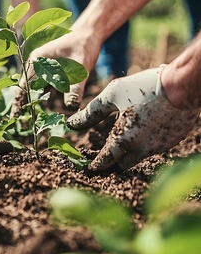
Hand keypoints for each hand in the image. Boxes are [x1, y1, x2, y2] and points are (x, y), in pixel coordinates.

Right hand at [11, 28, 99, 115]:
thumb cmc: (84, 45)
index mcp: (37, 60)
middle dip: (22, 104)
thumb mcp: (81, 66)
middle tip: (20, 122)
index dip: (19, 101)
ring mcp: (41, 66)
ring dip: (30, 100)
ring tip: (27, 118)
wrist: (89, 33)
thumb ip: (76, 87)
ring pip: (32, 87)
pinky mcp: (49, 70)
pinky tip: (42, 108)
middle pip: (25, 87)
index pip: (23, 85)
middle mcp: (36, 63)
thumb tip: (72, 107)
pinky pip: (42, 85)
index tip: (17, 116)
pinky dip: (40, 96)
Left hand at [67, 67, 199, 170]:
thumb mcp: (113, 94)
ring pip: (139, 157)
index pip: (105, 161)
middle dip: (113, 162)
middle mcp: (141, 149)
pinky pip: (154, 149)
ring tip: (126, 137)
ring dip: (130, 152)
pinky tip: (145, 128)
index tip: (88, 168)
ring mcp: (159, 148)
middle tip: (105, 155)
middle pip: (122, 165)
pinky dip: (146, 143)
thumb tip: (71, 124)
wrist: (182, 86)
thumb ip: (91, 112)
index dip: (95, 165)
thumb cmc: (144, 86)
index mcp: (124, 139)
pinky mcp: (171, 142)